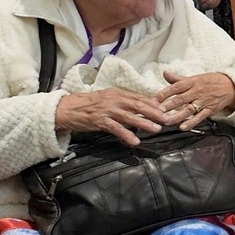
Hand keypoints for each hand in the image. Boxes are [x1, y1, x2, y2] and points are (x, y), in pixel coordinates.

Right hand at [54, 88, 170, 145]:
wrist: (68, 108)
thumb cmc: (89, 104)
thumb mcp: (107, 98)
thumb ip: (123, 102)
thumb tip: (142, 106)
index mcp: (117, 93)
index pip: (138, 97)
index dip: (153, 103)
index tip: (165, 108)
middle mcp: (113, 100)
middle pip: (137, 105)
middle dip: (154, 112)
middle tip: (167, 118)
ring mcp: (107, 110)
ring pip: (129, 117)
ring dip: (144, 123)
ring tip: (156, 129)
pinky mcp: (100, 121)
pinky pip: (116, 128)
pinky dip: (126, 134)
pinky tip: (135, 141)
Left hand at [155, 69, 234, 130]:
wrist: (231, 86)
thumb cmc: (210, 82)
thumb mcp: (195, 78)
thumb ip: (178, 79)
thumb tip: (165, 73)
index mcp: (192, 82)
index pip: (176, 87)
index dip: (165, 93)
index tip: (154, 99)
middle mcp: (197, 91)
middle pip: (181, 99)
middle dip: (168, 105)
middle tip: (157, 111)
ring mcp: (204, 101)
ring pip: (189, 109)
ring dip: (177, 116)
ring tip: (166, 122)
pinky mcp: (210, 110)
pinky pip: (200, 117)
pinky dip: (192, 122)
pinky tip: (183, 127)